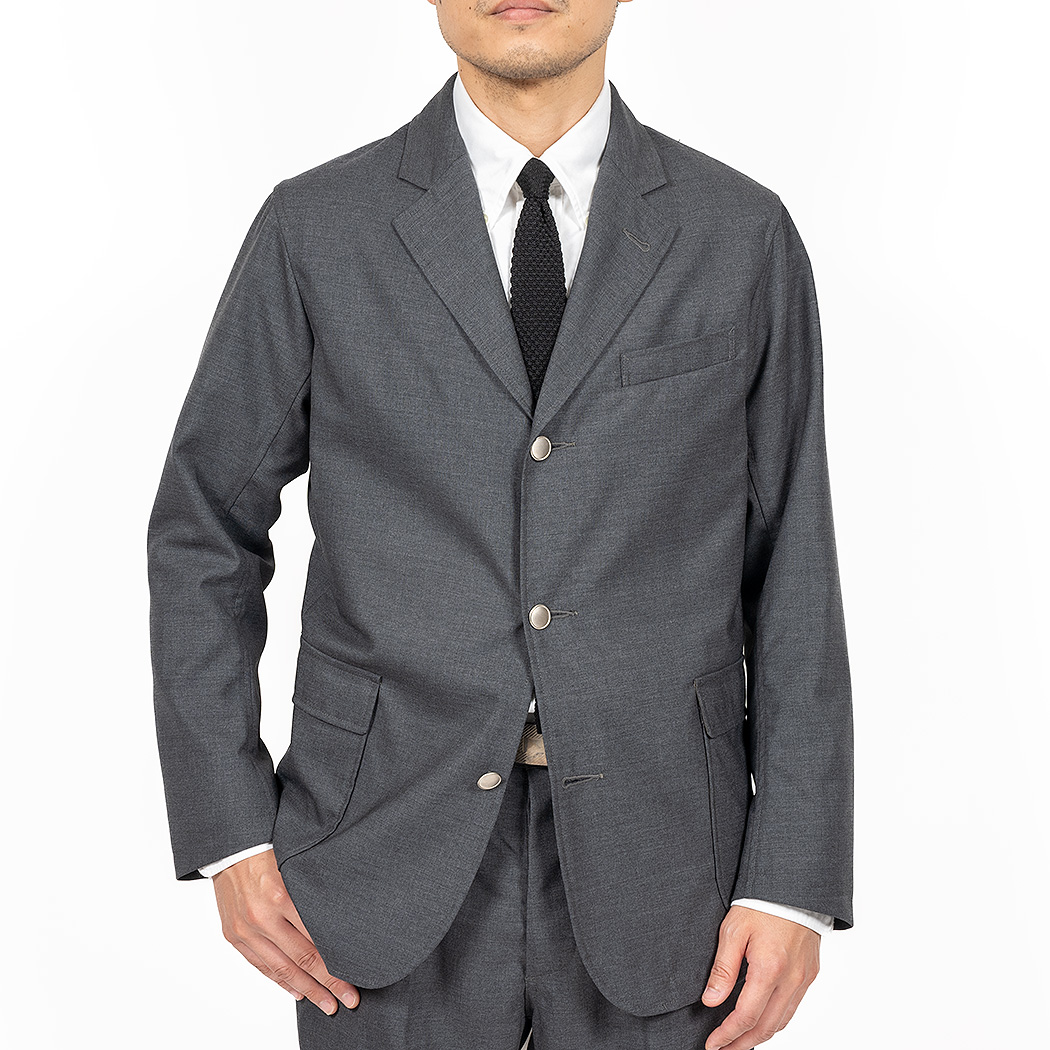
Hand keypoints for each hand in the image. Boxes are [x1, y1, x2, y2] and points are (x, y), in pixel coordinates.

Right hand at [212, 848, 359, 1014]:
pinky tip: (297, 991)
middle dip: (328, 984)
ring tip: (327, 1003)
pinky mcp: (234, 935)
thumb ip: (318, 892)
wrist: (230, 847)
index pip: (316, 941)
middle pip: (302, 960)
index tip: (355, 980)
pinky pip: (260, 965)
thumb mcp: (299, 864)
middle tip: (348, 1000)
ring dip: (307, 990)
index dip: (337, 965)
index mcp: (282, 894)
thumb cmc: (271, 849)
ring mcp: (246, 929)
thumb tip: (348, 919)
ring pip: (281, 969)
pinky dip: (280, 981)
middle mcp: (262, 916)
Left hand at [701, 905, 819, 1049]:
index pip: (747, 1016)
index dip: (728, 1035)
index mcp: (769, 968)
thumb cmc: (761, 902)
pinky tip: (762, 1020)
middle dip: (743, 1043)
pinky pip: (793, 1007)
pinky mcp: (810, 973)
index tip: (712, 1045)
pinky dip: (776, 1020)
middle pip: (766, 1027)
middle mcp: (791, 979)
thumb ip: (723, 968)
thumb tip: (711, 1000)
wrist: (795, 885)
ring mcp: (804, 978)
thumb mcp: (733, 930)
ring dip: (760, 1035)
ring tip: (739, 1041)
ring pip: (782, 1021)